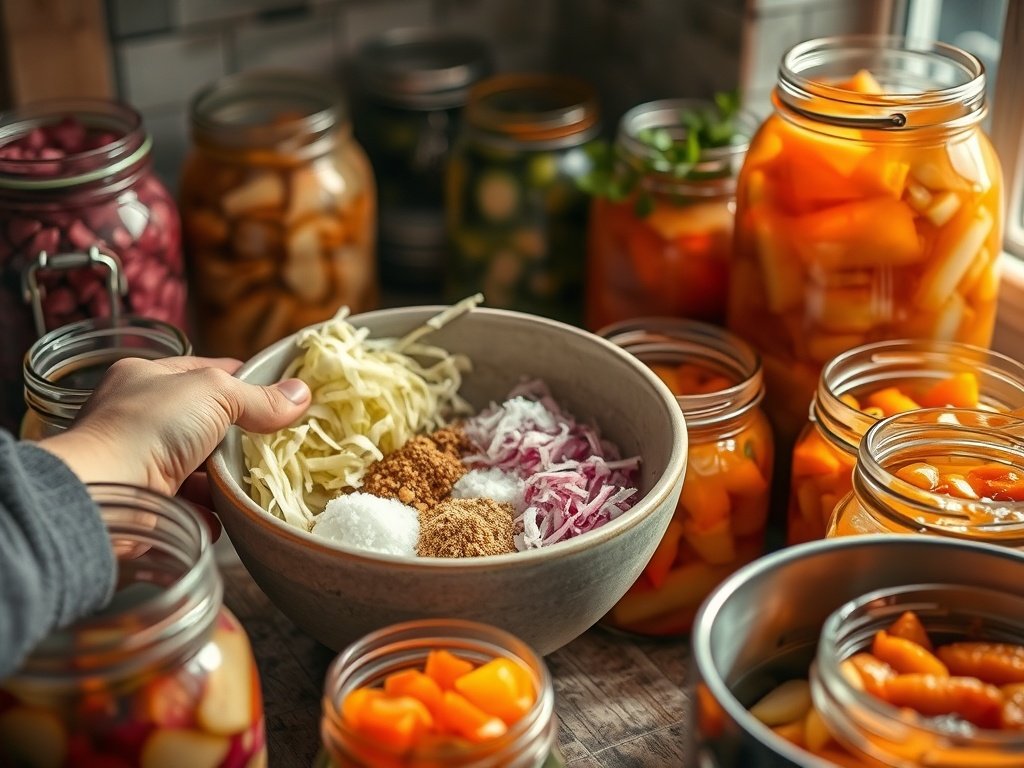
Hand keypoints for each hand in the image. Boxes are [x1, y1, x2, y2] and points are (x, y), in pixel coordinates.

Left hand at [38, 356, 310, 495]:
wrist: (103, 492)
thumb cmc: (148, 427)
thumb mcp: (213, 393)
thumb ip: (259, 397)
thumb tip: (300, 394)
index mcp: (147, 378)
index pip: (205, 372)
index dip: (244, 380)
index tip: (280, 392)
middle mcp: (141, 418)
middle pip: (207, 424)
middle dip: (240, 437)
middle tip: (275, 443)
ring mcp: (143, 462)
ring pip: (202, 468)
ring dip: (227, 478)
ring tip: (255, 481)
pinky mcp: (151, 503)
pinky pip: (194, 506)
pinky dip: (213, 510)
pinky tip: (228, 511)